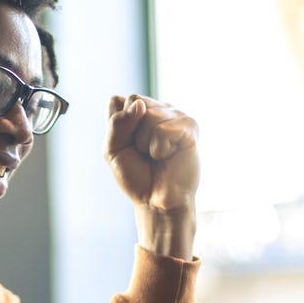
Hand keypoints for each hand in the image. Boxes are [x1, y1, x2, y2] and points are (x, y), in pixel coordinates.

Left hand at [104, 94, 199, 257]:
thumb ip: (117, 124)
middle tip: (143, 152)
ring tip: (157, 155)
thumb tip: (140, 104)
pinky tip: (169, 155)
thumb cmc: (136, 175)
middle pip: (135, 101)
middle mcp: (159, 108)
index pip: (117, 101)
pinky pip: (163, 130)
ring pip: (149, 114)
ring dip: (146, 143)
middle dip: (132, 133)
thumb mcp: (113, 149)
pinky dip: (159, 149)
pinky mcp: (190, 126)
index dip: (116, 126)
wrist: (155, 201)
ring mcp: (176, 115)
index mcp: (139, 110)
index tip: (126, 145)